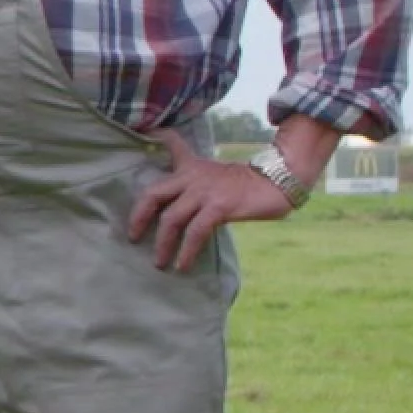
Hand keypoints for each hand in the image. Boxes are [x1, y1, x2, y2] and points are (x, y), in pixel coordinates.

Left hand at [124, 125, 289, 271]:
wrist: (279, 182)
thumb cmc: (249, 184)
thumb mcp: (217, 175)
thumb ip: (196, 183)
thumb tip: (179, 206)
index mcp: (191, 167)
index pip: (167, 149)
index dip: (149, 147)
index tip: (137, 158)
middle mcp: (193, 176)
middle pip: (153, 194)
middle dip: (138, 217)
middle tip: (133, 237)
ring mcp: (205, 191)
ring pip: (172, 218)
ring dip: (163, 244)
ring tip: (160, 263)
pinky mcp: (219, 206)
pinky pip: (195, 232)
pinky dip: (186, 251)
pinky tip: (183, 265)